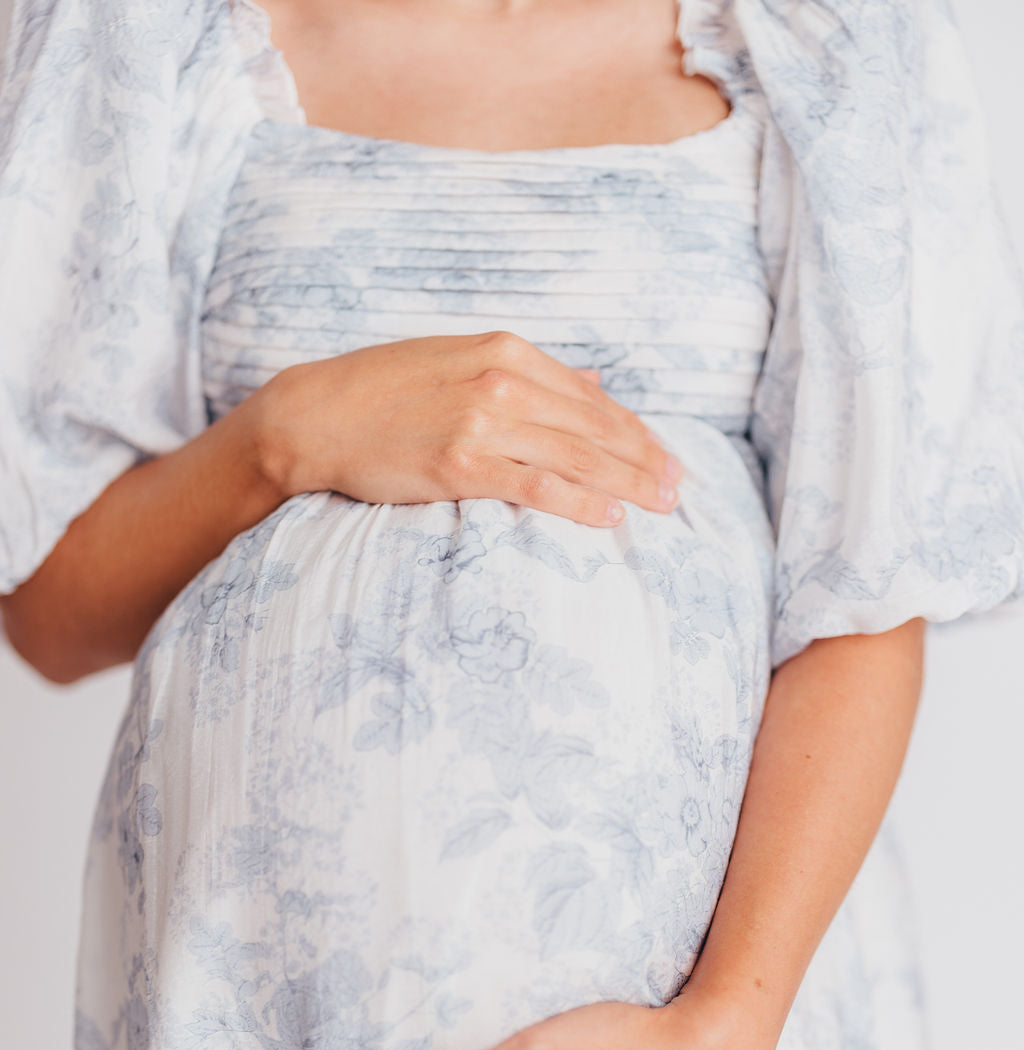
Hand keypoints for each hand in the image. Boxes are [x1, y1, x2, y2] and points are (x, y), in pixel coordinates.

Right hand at [254, 329, 682, 528]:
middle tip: (679, 487)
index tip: (664, 456)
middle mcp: (502, 380)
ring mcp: (482, 421)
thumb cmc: (384, 392)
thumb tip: (592, 384)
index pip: (590, 398)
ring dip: (627, 482)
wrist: (317, 415)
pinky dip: (579, 501)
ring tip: (660, 505)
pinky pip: (537, 485)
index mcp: (506, 350)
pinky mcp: (462, 462)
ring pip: (576, 456)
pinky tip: (609, 516)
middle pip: (593, 426)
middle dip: (644, 458)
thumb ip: (529, 375)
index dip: (635, 431)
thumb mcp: (461, 364)